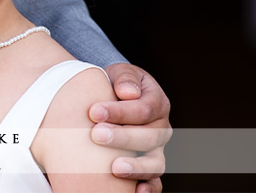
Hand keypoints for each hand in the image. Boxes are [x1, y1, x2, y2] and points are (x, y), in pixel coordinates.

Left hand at [89, 63, 170, 192]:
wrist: (112, 98)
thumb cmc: (115, 85)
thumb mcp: (121, 74)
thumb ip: (125, 78)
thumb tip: (128, 92)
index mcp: (157, 103)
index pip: (143, 110)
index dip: (119, 112)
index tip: (93, 112)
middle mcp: (162, 129)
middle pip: (149, 137)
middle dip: (122, 137)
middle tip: (96, 135)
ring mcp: (157, 151)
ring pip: (155, 163)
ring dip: (135, 166)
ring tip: (114, 168)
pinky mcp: (149, 167)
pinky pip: (154, 181)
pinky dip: (149, 188)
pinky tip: (135, 192)